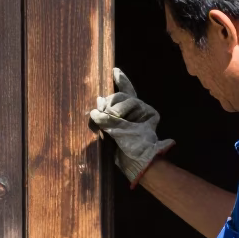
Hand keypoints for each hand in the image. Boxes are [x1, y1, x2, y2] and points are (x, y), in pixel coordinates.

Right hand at [89, 68, 174, 185]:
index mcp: (144, 111)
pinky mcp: (117, 127)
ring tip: (99, 114)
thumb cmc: (137, 148)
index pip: (130, 93)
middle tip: (103, 111)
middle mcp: (136, 112)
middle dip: (111, 104)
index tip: (114, 71)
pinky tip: (95, 109)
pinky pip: (108, 116)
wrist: (138, 165)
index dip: (122, 81)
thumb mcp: (124, 132)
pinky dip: (102, 112)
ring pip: (112, 106)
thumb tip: (94, 112)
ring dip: (106, 108)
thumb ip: (109, 120)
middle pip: (119, 99)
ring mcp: (126, 119)